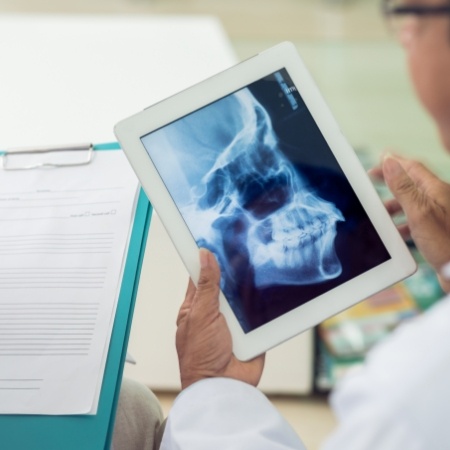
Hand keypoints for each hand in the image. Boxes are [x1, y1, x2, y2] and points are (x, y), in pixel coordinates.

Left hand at [176, 248, 264, 389]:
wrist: (223, 387)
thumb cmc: (200, 357)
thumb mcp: (200, 315)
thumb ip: (206, 286)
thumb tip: (204, 256)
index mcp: (196, 305)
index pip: (201, 274)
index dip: (207, 257)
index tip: (216, 238)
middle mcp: (215, 310)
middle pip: (226, 282)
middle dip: (235, 269)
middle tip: (245, 245)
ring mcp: (234, 320)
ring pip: (244, 295)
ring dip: (250, 286)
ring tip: (260, 261)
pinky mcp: (250, 330)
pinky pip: (259, 312)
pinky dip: (264, 303)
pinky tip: (270, 286)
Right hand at [373, 154, 449, 292]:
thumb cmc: (446, 244)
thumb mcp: (419, 212)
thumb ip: (403, 187)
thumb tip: (390, 162)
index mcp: (436, 190)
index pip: (412, 168)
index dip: (394, 162)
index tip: (379, 159)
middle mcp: (439, 200)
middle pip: (412, 184)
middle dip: (392, 182)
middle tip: (374, 180)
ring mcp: (440, 216)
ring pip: (413, 203)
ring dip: (395, 204)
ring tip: (381, 210)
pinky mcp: (438, 231)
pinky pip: (416, 220)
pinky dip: (403, 222)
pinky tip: (396, 231)